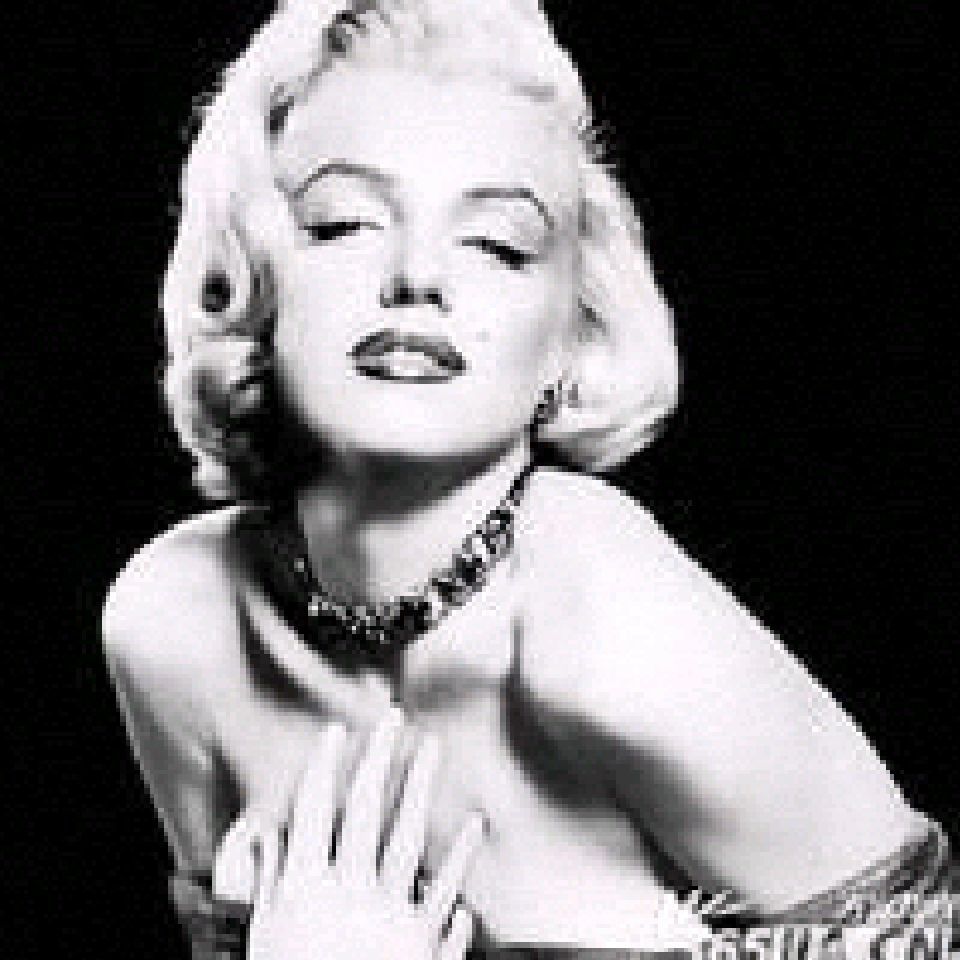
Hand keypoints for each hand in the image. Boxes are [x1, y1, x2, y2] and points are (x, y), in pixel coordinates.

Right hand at [214, 715, 482, 959]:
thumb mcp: (265, 941)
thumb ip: (267, 888)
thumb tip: (266, 838)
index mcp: (304, 891)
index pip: (313, 813)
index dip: (324, 768)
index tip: (336, 731)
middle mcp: (346, 893)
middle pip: (362, 812)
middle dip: (376, 760)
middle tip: (390, 720)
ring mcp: (387, 915)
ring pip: (405, 836)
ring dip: (420, 788)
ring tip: (431, 749)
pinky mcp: (421, 942)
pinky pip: (443, 889)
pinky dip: (460, 856)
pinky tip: (474, 822)